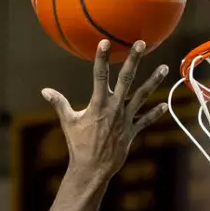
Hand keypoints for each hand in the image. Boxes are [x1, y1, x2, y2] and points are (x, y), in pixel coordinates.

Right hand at [42, 39, 170, 180]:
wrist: (92, 168)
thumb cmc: (78, 144)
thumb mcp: (68, 122)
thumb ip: (59, 103)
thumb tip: (44, 90)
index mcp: (98, 104)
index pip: (99, 76)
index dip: (102, 58)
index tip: (105, 42)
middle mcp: (114, 108)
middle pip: (126, 80)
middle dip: (133, 60)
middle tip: (141, 43)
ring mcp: (125, 119)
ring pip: (142, 96)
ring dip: (153, 81)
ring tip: (164, 67)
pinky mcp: (132, 131)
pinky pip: (145, 120)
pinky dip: (155, 113)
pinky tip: (165, 104)